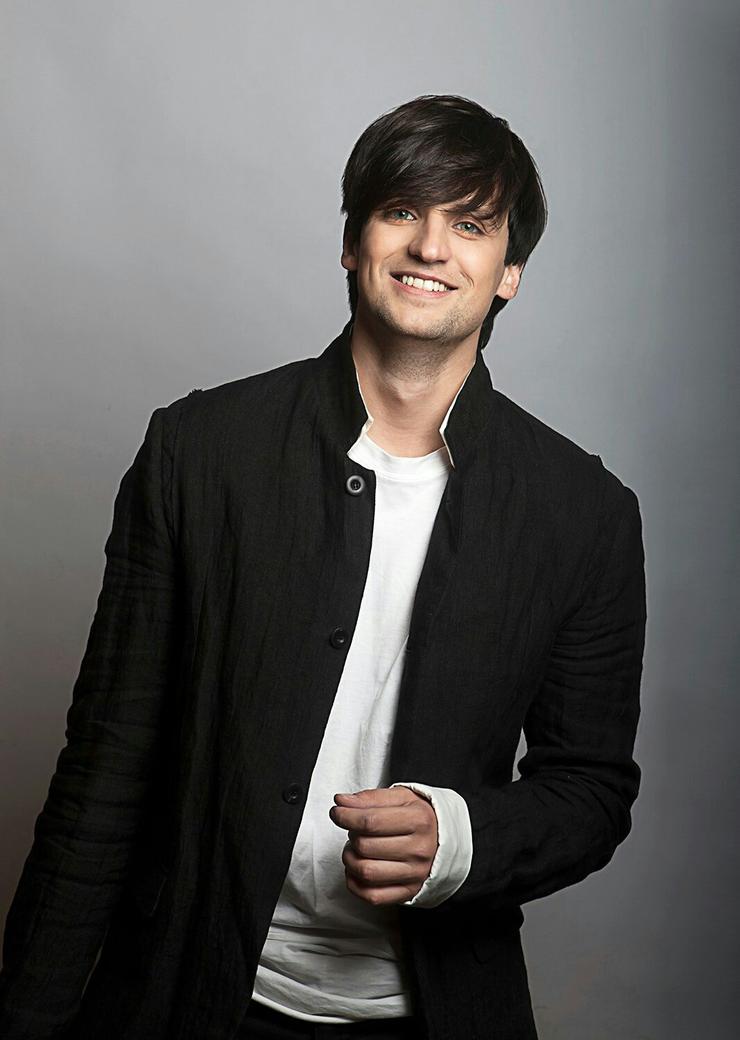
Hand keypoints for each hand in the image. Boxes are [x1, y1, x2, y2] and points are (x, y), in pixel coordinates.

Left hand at [329, 786, 438, 904]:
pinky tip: (356, 870)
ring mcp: (415, 874)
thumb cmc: (419, 816)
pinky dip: (355, 884)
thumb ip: (369, 798)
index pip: (370, 821)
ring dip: (350, 860)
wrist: (445, 840)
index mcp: (418, 820)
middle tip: (356, 830)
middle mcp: (419, 849)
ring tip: (355, 849)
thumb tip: (340, 802)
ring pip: (366, 872)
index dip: (345, 816)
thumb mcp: (401, 797)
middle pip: (365, 846)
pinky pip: (372, 896)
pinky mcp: (409, 892)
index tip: (337, 812)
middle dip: (351, 836)